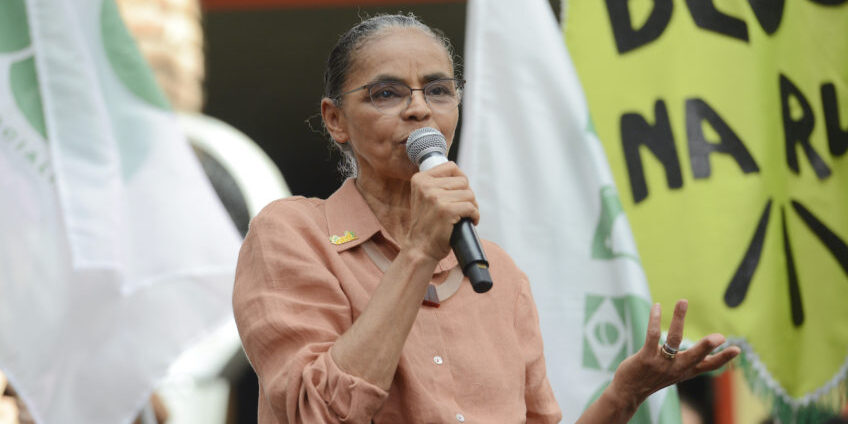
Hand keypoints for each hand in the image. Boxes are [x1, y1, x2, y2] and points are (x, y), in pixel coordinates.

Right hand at [404, 162, 478, 260]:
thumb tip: (461, 176)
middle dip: (467, 195)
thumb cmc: (426, 224)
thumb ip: (436, 184)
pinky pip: (471, 207)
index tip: (459, 192)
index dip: (460, 179)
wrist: (420, 248)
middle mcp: (426, 186)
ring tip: (464, 216)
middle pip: (463, 181)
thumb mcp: (424, 198)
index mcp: (420, 179)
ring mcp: (436, 198)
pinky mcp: (446, 210)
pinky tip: (469, 222)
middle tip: (463, 208)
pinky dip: (474, 216)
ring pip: (469, 194)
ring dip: (472, 206)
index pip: (451, 167)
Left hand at [609, 300, 739, 406]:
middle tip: (720, 337)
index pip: (709, 366)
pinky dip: (655, 319)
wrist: (629, 392)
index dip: (723, 358)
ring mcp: (661, 363)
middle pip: (696, 356)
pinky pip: (653, 335)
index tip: (737, 349)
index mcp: (686, 370)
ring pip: (674, 339)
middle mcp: (677, 368)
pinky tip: (657, 306)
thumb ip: (686, 363)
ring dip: (678, 319)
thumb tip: (702, 353)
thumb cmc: (652, 379)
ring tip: (683, 301)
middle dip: (707, 347)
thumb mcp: (673, 373)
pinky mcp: (646, 358)